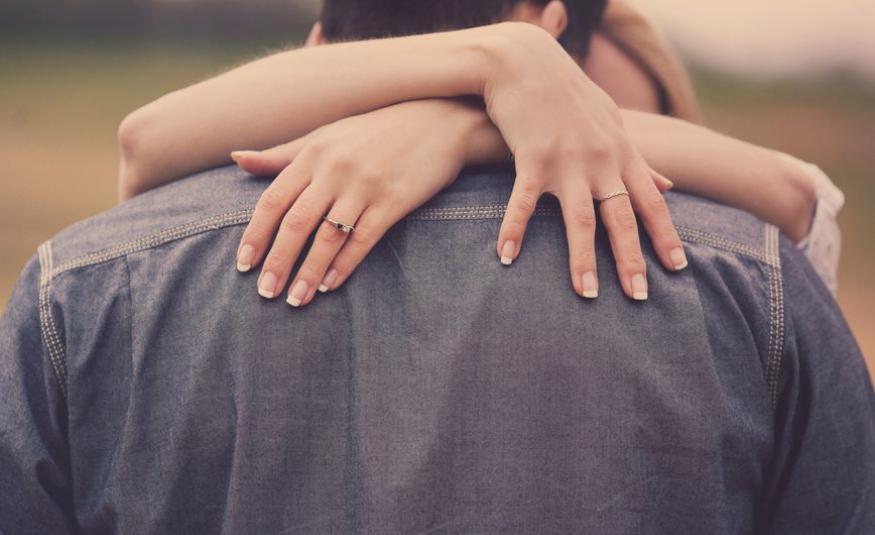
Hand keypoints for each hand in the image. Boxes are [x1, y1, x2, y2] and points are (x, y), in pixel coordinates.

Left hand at [232, 99, 483, 306]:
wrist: (438, 121)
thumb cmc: (376, 131)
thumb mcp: (327, 135)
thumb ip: (283, 153)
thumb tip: (237, 158)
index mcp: (313, 153)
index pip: (273, 200)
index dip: (255, 235)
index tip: (243, 266)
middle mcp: (335, 169)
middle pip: (296, 223)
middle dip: (278, 262)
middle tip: (266, 293)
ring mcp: (365, 186)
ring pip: (327, 237)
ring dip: (308, 272)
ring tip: (296, 299)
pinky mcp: (393, 201)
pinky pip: (363, 239)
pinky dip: (344, 265)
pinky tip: (330, 285)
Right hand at [480, 23, 687, 298]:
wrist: (526, 61)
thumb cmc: (570, 94)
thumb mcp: (612, 123)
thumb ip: (640, 159)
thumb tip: (670, 186)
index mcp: (620, 154)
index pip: (650, 202)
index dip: (665, 236)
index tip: (678, 269)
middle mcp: (600, 161)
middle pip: (620, 218)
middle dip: (631, 260)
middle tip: (640, 297)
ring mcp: (566, 161)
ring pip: (579, 220)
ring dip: (583, 260)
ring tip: (587, 295)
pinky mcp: (531, 158)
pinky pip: (525, 202)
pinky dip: (514, 230)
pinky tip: (505, 257)